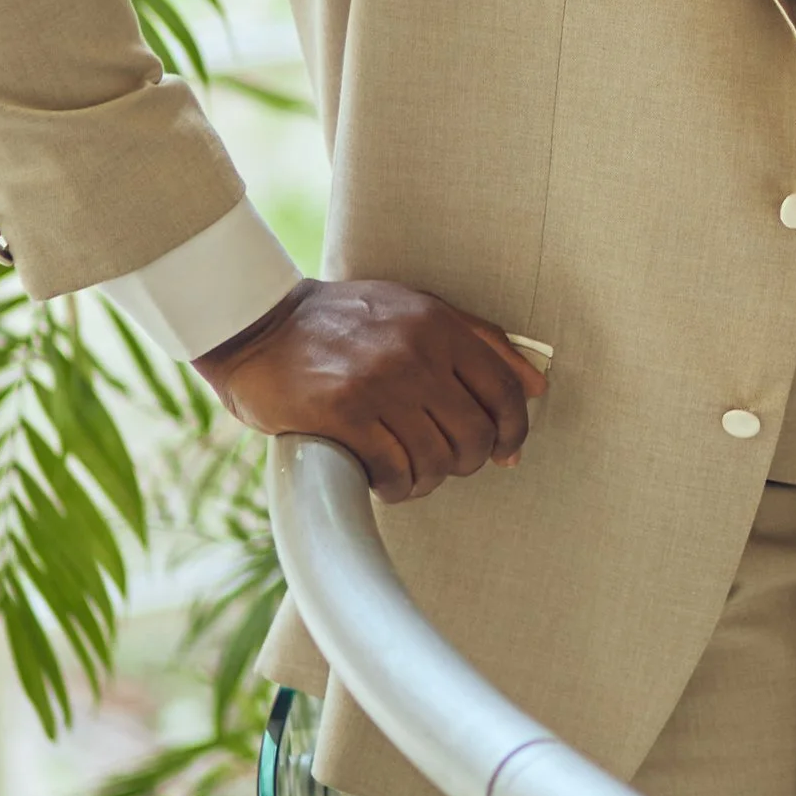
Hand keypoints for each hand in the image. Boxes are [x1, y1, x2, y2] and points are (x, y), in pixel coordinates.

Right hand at [197, 276, 546, 503]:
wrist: (256, 324)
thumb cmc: (341, 323)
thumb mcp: (414, 310)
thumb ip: (480, 342)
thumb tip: (538, 386)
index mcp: (440, 325)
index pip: (506, 391)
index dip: (514, 432)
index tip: (505, 451)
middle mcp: (416, 352)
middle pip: (476, 435)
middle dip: (465, 462)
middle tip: (441, 461)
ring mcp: (380, 383)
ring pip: (437, 460)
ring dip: (426, 480)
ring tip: (407, 474)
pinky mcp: (343, 414)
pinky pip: (394, 471)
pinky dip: (394, 486)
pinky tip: (381, 478)